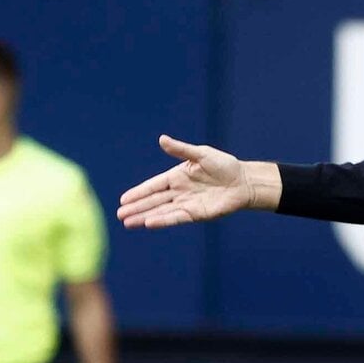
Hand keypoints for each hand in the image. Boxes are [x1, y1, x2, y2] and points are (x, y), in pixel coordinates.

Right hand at [117, 135, 253, 228]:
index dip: (139, 192)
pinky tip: (149, 223)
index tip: (123, 199)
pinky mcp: (196, 214)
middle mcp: (179, 191)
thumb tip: (161, 139)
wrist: (243, 181)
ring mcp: (186, 203)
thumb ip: (181, 150)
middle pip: (153, 200)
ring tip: (128, 222)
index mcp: (177, 176)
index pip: (153, 185)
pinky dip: (163, 220)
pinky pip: (176, 217)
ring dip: (144, 216)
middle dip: (136, 207)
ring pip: (161, 211)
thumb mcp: (201, 154)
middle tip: (120, 214)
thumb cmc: (224, 165)